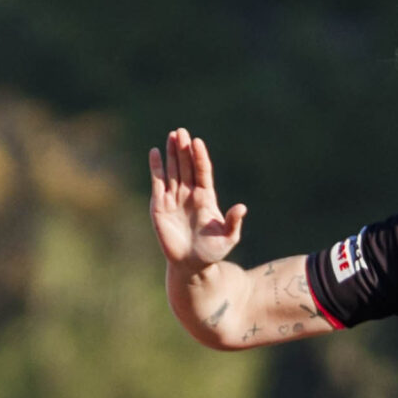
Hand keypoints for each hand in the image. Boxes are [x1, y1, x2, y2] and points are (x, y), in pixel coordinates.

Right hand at [148, 129, 247, 269]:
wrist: (191, 265)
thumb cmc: (212, 252)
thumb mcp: (228, 238)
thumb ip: (234, 222)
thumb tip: (242, 207)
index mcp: (206, 197)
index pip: (203, 171)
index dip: (200, 157)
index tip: (197, 142)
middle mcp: (189, 194)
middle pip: (187, 166)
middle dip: (184, 149)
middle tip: (181, 131)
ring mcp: (174, 198)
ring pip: (173, 170)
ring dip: (171, 153)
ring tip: (171, 135)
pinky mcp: (159, 205)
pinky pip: (157, 183)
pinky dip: (156, 168)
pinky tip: (155, 152)